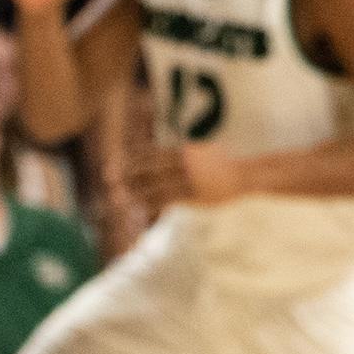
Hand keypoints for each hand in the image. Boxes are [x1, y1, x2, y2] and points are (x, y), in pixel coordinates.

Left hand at [127, 139, 242, 214]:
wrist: (244, 175)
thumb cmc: (220, 163)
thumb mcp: (201, 149)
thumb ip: (181, 150)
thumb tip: (160, 150)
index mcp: (187, 148)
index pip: (154, 152)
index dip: (134, 158)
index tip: (116, 162)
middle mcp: (187, 162)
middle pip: (152, 168)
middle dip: (129, 173)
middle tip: (109, 178)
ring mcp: (191, 178)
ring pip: (157, 185)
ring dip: (136, 190)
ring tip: (118, 195)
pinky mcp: (195, 194)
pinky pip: (169, 198)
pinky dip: (152, 202)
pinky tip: (139, 205)